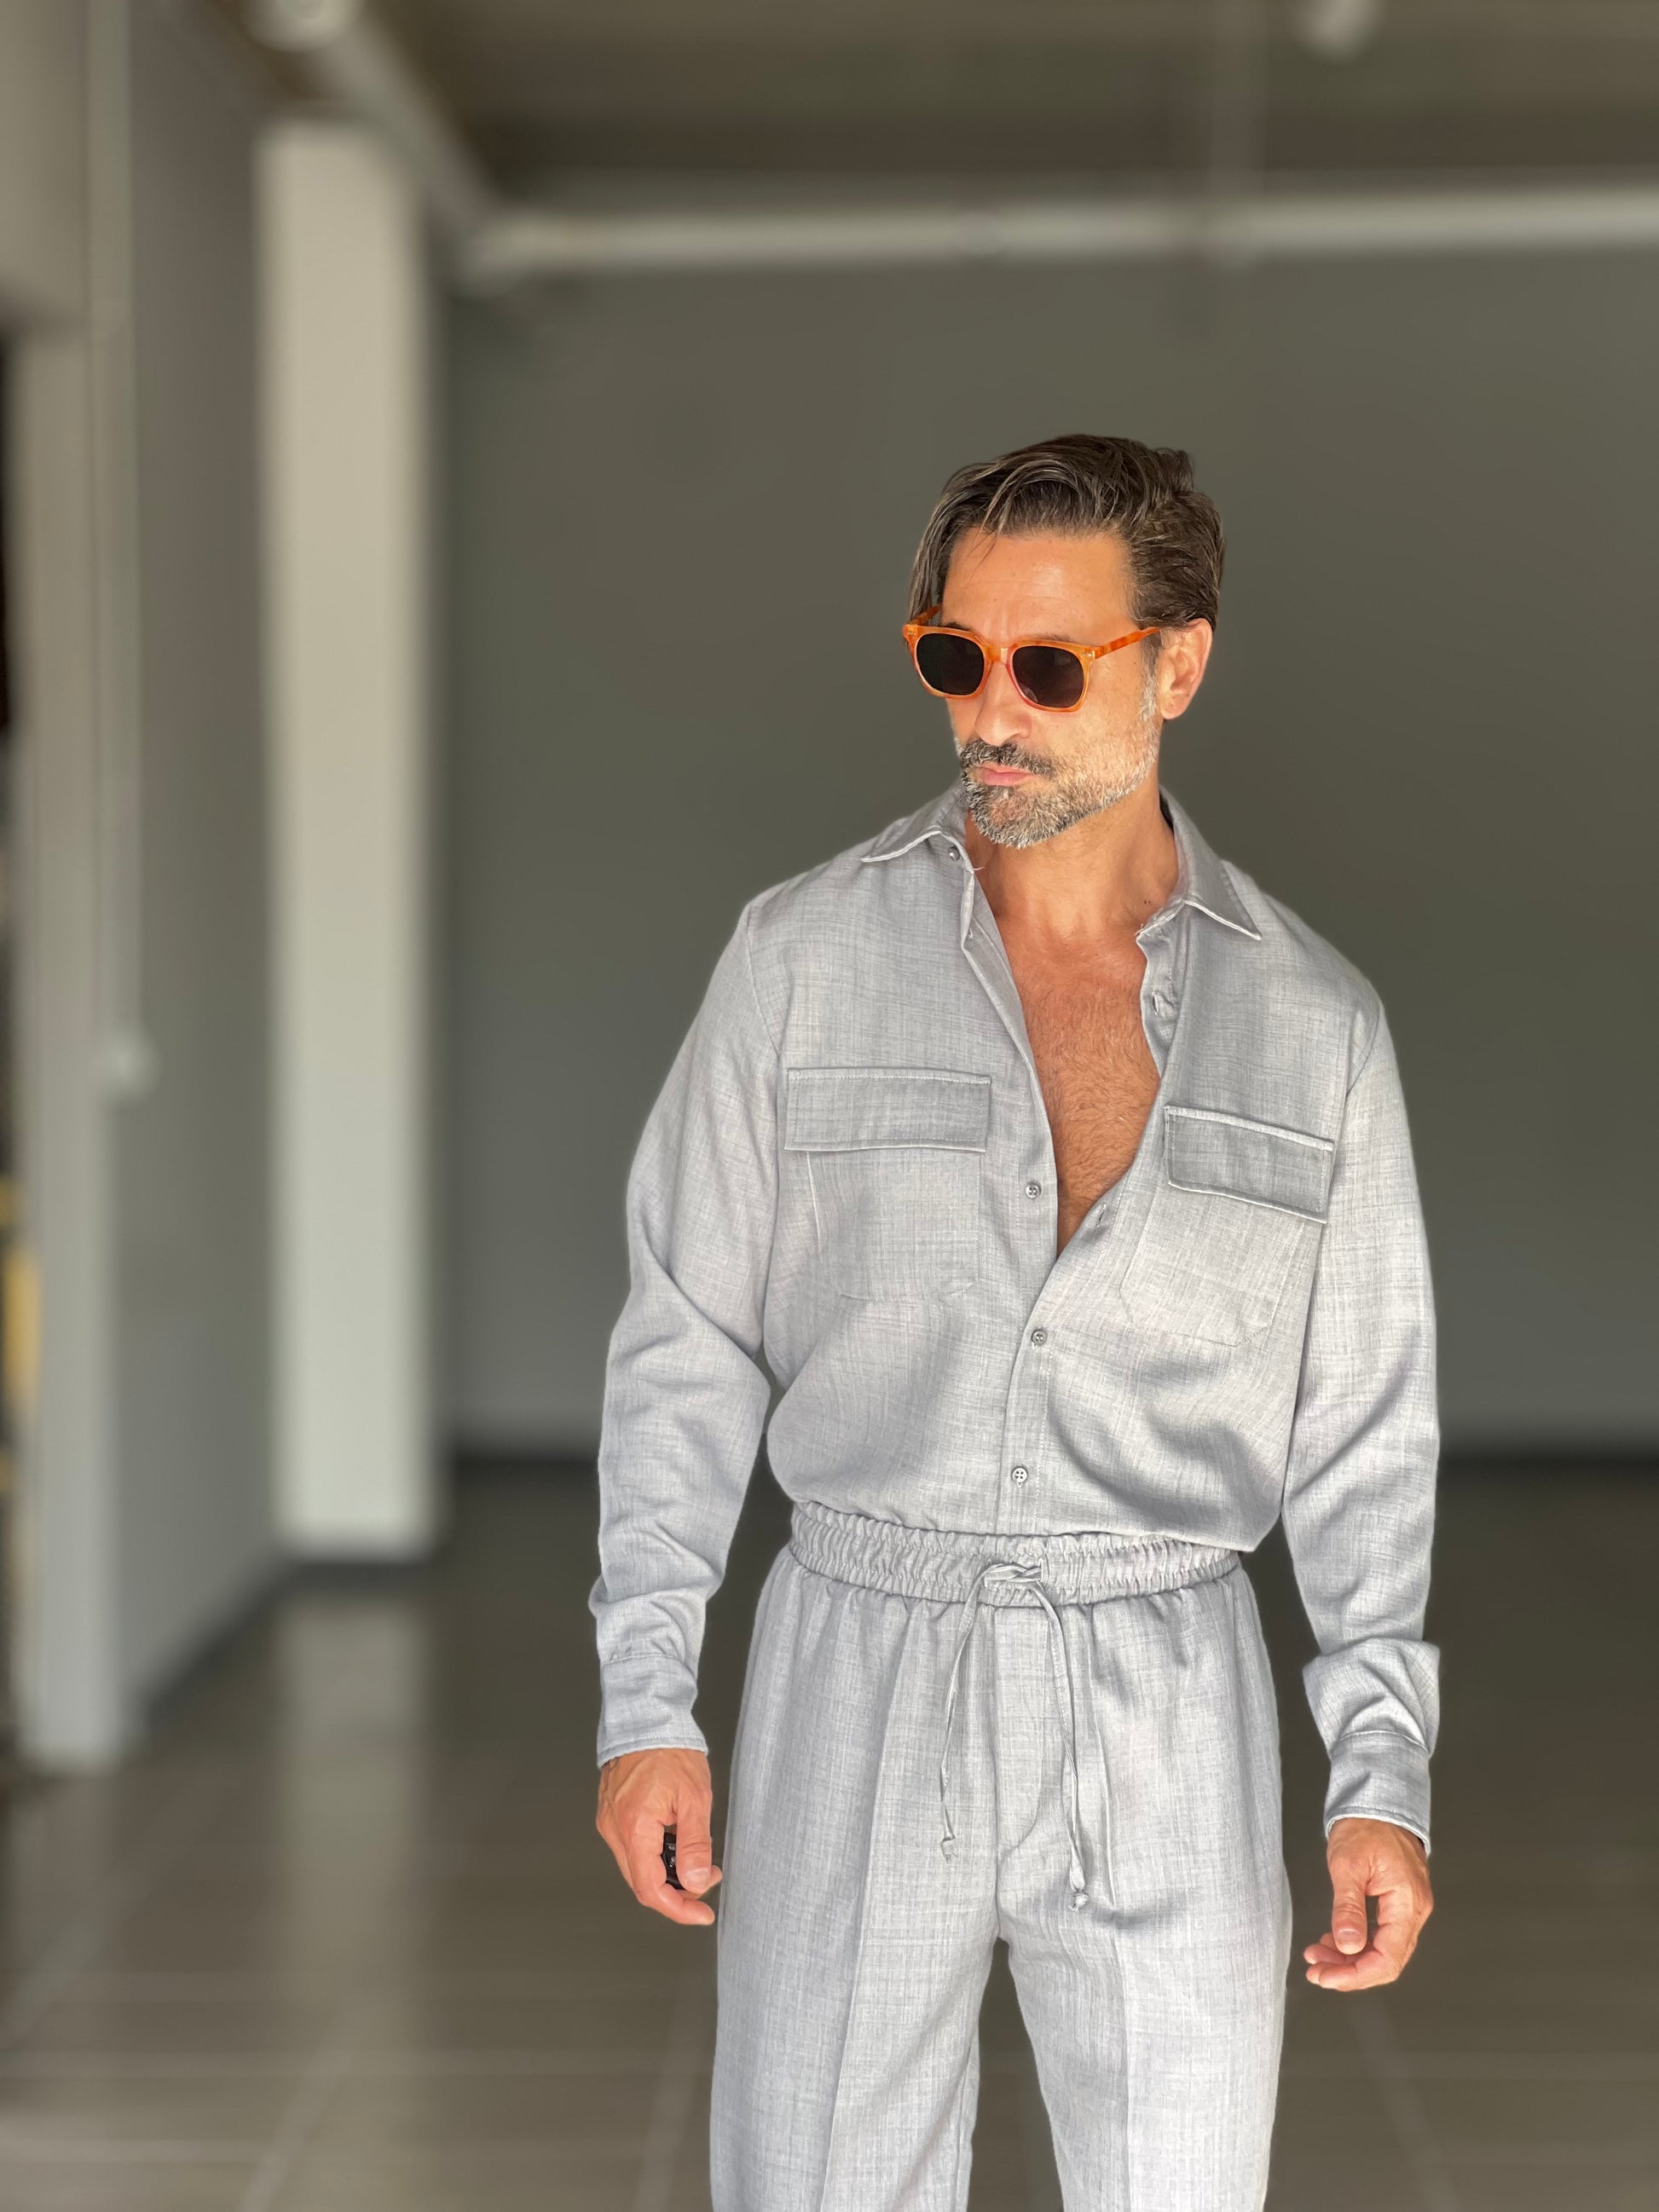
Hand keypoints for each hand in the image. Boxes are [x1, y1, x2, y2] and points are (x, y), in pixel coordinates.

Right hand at [597, 1748, 721, 1926]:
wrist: (648, 1718)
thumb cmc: (671, 1750)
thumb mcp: (695, 1799)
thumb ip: (695, 1845)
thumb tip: (695, 1882)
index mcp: (634, 1828)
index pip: (650, 1889)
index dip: (677, 1909)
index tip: (701, 1913)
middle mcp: (615, 1829)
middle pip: (642, 1882)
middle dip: (678, 1891)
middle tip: (707, 1879)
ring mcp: (610, 1821)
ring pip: (637, 1867)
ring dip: (667, 1873)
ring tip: (698, 1859)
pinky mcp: (613, 1813)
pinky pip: (632, 1848)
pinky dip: (655, 1855)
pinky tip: (677, 1844)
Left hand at [1304, 1817, 1432, 1990]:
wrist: (1377, 1801)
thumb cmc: (1365, 1826)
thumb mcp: (1348, 1865)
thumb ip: (1348, 1908)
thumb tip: (1348, 1946)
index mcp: (1407, 1903)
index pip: (1387, 1958)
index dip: (1356, 1975)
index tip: (1326, 1977)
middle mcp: (1414, 1911)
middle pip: (1386, 1960)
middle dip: (1349, 1971)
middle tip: (1316, 1970)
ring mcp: (1409, 1908)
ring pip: (1382, 1949)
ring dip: (1350, 1958)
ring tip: (1318, 1955)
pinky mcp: (1399, 1903)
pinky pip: (1381, 1934)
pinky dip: (1357, 1941)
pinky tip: (1333, 1941)